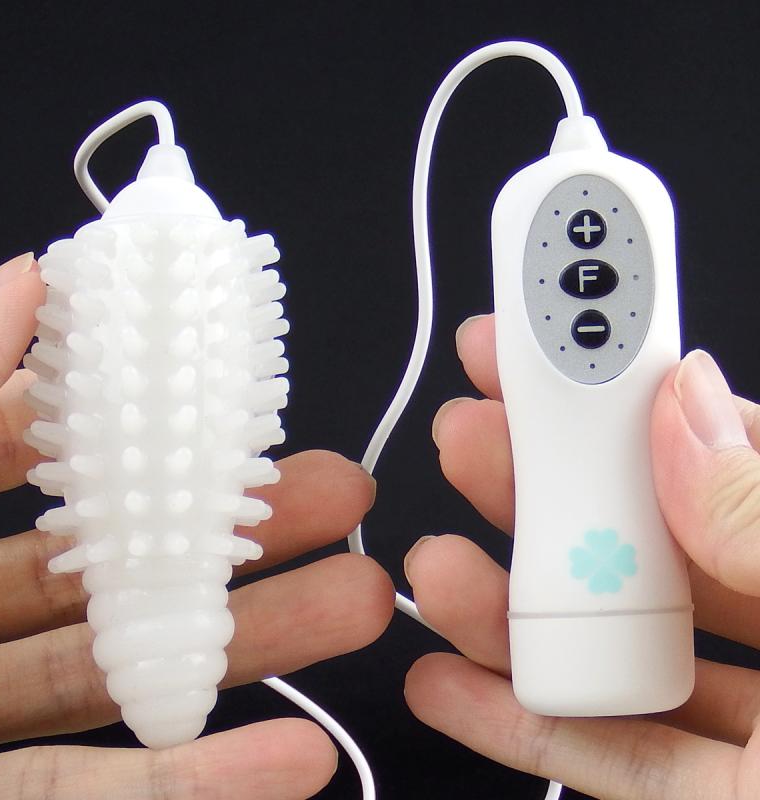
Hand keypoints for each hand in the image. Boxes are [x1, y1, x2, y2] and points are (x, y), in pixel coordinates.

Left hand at [0, 254, 393, 798]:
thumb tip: (28, 276)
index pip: (35, 465)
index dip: (139, 435)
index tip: (234, 415)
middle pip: (113, 575)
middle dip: (234, 536)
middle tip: (342, 500)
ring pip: (129, 679)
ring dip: (248, 649)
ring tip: (357, 604)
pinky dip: (199, 783)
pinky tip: (292, 758)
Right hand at [404, 312, 759, 799]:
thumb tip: (688, 402)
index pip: (717, 446)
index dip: (624, 390)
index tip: (547, 352)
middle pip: (643, 538)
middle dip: (542, 489)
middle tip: (467, 440)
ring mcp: (757, 724)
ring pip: (610, 645)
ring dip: (508, 610)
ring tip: (433, 572)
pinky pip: (609, 755)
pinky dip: (523, 719)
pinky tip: (451, 682)